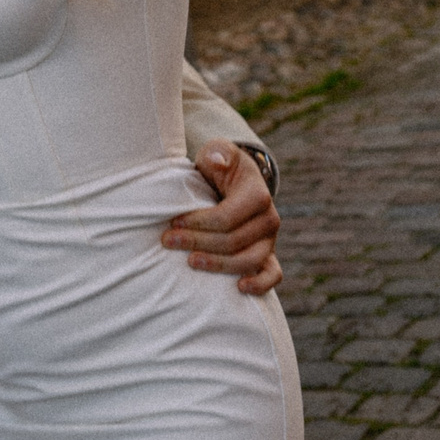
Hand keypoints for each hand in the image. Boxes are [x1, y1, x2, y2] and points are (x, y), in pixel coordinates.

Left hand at [165, 142, 282, 293]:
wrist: (236, 182)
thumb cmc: (221, 167)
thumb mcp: (218, 152)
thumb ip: (218, 152)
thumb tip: (217, 160)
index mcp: (258, 194)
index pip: (226, 217)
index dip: (197, 222)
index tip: (172, 222)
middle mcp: (269, 219)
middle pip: (232, 241)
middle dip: (196, 242)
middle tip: (167, 240)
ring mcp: (270, 240)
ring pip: (248, 261)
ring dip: (218, 265)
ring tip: (190, 262)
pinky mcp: (269, 255)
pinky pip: (272, 275)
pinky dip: (260, 284)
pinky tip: (239, 288)